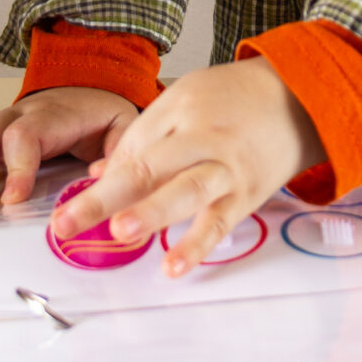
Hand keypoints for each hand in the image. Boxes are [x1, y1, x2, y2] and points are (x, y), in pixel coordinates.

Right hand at [0, 86, 138, 207]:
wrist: (93, 87)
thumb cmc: (103, 116)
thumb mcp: (123, 128)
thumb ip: (119, 152)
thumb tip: (101, 176)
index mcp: (54, 115)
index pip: (29, 135)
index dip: (17, 166)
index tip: (12, 199)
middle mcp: (21, 114)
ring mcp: (2, 120)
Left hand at [49, 57, 324, 276]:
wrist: (297, 96)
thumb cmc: (234, 99)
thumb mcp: (185, 100)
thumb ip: (143, 138)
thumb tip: (99, 176)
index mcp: (177, 111)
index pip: (129, 149)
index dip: (96, 185)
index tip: (64, 216)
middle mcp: (199, 138)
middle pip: (149, 167)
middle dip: (106, 199)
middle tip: (69, 223)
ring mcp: (224, 167)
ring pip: (186, 190)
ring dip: (152, 212)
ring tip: (121, 232)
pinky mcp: (246, 194)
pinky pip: (220, 221)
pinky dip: (197, 244)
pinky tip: (173, 265)